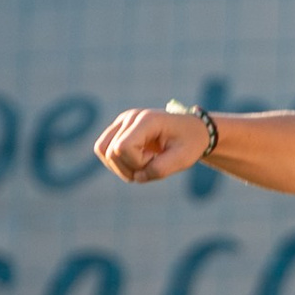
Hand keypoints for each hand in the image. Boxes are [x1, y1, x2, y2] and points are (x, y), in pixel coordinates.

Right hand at [93, 108, 211, 183]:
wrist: (192, 130)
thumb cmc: (190, 143)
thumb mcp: (183, 159)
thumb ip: (161, 169)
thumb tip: (137, 177)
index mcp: (147, 120)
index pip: (123, 147)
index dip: (137, 163)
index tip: (157, 159)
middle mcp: (129, 117)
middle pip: (110, 152)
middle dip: (131, 167)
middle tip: (153, 163)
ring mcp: (122, 121)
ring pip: (102, 150)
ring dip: (121, 167)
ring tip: (145, 164)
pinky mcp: (118, 128)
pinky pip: (104, 149)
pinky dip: (117, 162)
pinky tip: (137, 161)